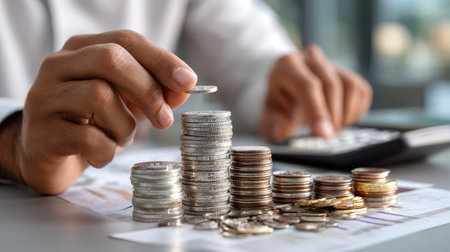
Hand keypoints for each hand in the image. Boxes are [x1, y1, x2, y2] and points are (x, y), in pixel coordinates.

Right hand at [13, 30, 196, 193]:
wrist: (46, 156)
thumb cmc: (91, 124)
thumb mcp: (126, 103)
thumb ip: (153, 90)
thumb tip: (183, 87)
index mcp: (82, 50)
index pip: (126, 40)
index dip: (161, 60)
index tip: (188, 82)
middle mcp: (58, 65)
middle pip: (111, 59)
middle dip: (147, 90)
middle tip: (165, 119)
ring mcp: (45, 97)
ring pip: (99, 96)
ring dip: (125, 126)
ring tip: (119, 138)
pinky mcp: (42, 132)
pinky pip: (88, 137)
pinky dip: (107, 151)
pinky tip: (101, 154)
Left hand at [259, 45, 371, 142]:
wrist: (288, 89)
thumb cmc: (280, 102)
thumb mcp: (270, 113)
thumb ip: (274, 123)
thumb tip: (283, 132)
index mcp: (287, 65)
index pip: (308, 86)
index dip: (317, 111)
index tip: (323, 133)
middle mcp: (310, 58)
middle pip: (331, 86)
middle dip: (332, 117)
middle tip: (327, 137)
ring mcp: (331, 63)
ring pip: (350, 86)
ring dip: (345, 114)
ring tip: (332, 129)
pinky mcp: (348, 72)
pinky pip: (361, 91)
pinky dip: (354, 112)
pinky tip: (340, 120)